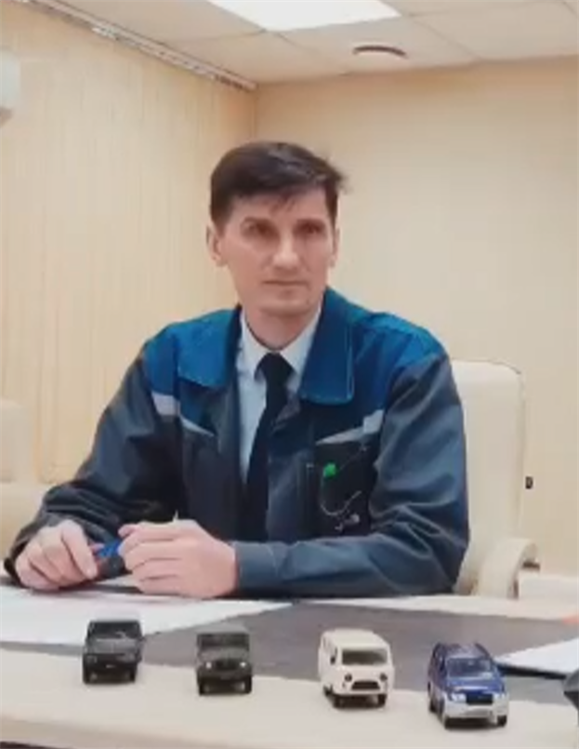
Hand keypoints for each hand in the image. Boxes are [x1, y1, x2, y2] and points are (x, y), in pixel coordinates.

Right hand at [15, 520, 97, 590]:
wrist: (52, 544)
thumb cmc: (73, 549)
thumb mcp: (88, 547)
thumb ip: (96, 553)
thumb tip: (103, 558)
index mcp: (67, 528)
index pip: (73, 538)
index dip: (83, 557)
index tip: (91, 573)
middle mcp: (47, 533)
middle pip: (55, 550)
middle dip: (69, 569)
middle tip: (79, 579)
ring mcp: (32, 546)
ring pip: (40, 559)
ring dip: (56, 576)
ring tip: (67, 581)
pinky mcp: (22, 560)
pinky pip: (26, 571)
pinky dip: (40, 581)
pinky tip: (52, 584)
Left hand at [118, 520, 237, 598]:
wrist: (233, 569)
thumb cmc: (207, 549)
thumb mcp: (185, 530)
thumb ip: (155, 528)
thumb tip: (127, 530)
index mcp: (183, 531)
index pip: (145, 533)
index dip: (128, 541)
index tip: (124, 545)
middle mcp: (184, 549)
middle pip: (141, 552)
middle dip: (128, 557)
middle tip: (129, 559)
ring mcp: (184, 569)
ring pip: (145, 570)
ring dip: (136, 572)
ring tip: (139, 569)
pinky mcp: (184, 587)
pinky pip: (153, 586)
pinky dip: (144, 584)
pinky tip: (148, 580)